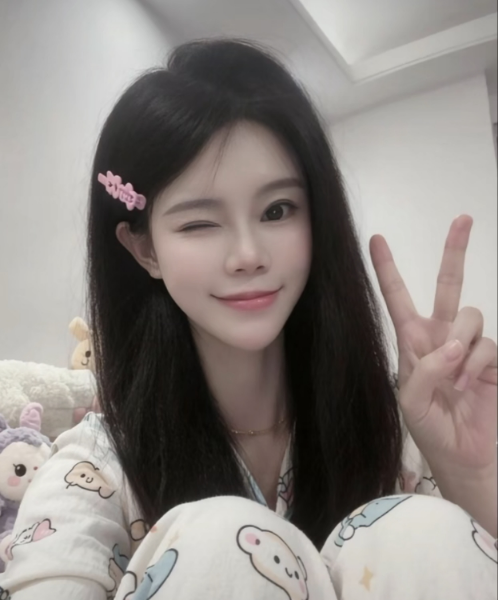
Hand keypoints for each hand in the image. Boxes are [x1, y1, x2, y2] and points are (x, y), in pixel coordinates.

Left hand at [370, 215, 496, 478]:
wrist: (468, 458)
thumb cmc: (432, 432)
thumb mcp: (412, 403)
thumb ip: (424, 370)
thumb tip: (453, 344)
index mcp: (413, 343)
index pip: (398, 298)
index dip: (388, 270)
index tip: (377, 239)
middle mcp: (441, 337)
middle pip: (447, 285)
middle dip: (454, 252)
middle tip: (463, 219)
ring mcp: (468, 346)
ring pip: (470, 315)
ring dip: (462, 345)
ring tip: (457, 380)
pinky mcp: (492, 358)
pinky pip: (487, 344)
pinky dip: (477, 364)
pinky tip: (471, 385)